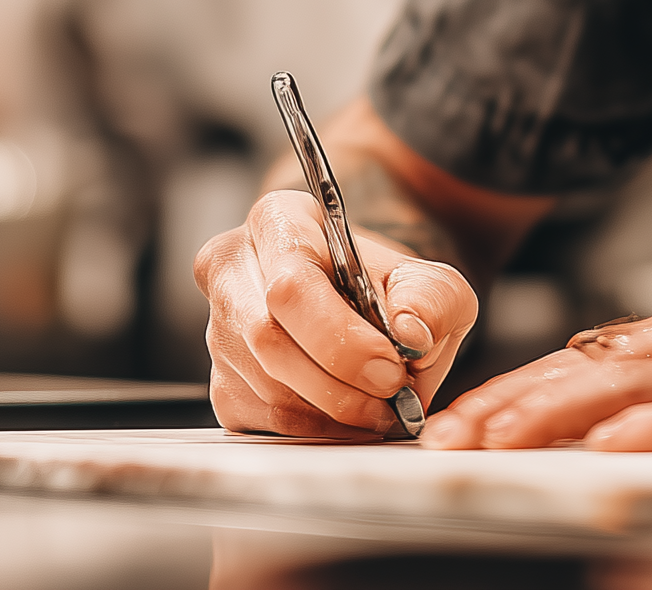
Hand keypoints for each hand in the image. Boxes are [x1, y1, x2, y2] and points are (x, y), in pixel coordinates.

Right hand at [195, 188, 475, 436]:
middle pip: (269, 341)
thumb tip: (412, 335)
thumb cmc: (386, 286)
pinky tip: (349, 416)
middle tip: (393, 398)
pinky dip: (317, 430)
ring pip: (268, 389)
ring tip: (381, 406)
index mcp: (276, 223)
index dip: (340, 338)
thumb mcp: (428, 279)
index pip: (291, 287)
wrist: (364, 305)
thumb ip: (432, 300)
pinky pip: (266, 421)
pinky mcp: (224, 384)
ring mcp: (219, 331)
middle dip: (341, 384)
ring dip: (335, 413)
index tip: (391, 368)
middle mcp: (231, 273)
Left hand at [423, 291, 651, 450]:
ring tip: (496, 445)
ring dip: (553, 415)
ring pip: (628, 385)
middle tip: (443, 442)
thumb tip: (610, 425)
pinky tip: (612, 453)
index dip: (511, 391)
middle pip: (584, 368)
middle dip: (508, 405)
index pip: (580, 359)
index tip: (450, 424)